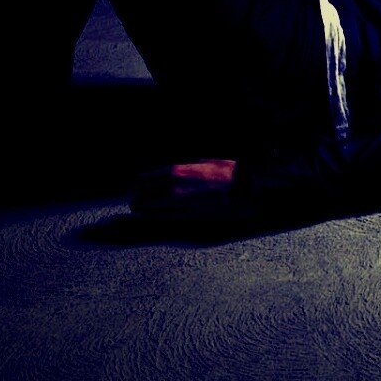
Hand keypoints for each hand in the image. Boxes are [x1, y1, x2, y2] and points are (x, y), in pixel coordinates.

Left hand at [130, 159, 252, 221]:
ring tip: (144, 212)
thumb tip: (173, 172)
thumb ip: (184, 168)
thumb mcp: (202, 162)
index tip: (137, 189)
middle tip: (137, 203)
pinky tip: (155, 217)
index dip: (137, 186)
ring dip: (144, 211)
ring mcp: (179, 204)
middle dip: (137, 200)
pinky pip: (162, 219)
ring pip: (148, 210)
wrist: (244, 187)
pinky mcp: (187, 217)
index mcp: (175, 170)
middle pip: (140, 196)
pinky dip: (155, 217)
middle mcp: (172, 187)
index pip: (142, 180)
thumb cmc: (226, 172)